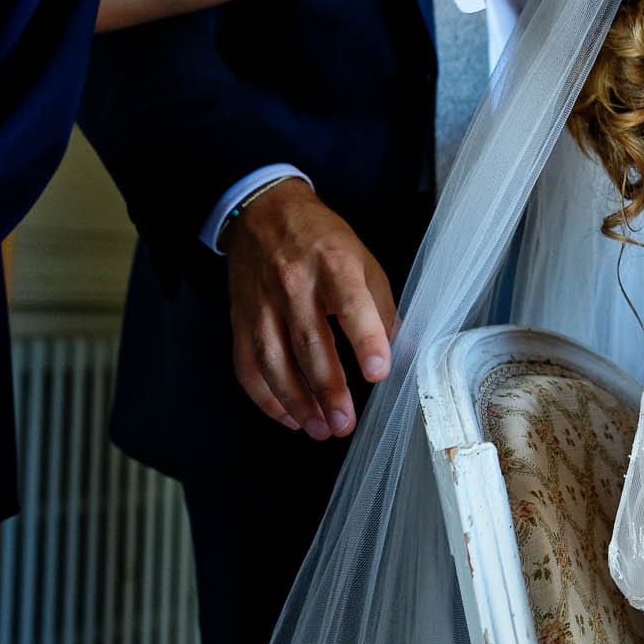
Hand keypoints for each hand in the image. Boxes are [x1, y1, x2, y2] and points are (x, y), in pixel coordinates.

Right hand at [223, 179, 397, 438]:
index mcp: (335, 264)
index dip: (366, 340)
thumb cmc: (325, 241)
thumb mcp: (364, 260)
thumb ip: (381, 307)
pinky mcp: (240, 319)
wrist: (265, 214)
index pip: (351, 305)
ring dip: (297, 403)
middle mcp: (295, 284)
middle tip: (344, 424)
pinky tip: (289, 417)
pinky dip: (266, 398)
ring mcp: (262, 304)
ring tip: (320, 429)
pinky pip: (248, 366)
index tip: (378, 373)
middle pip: (310, 343)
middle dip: (328, 390)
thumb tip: (402, 353)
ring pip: (275, 361)